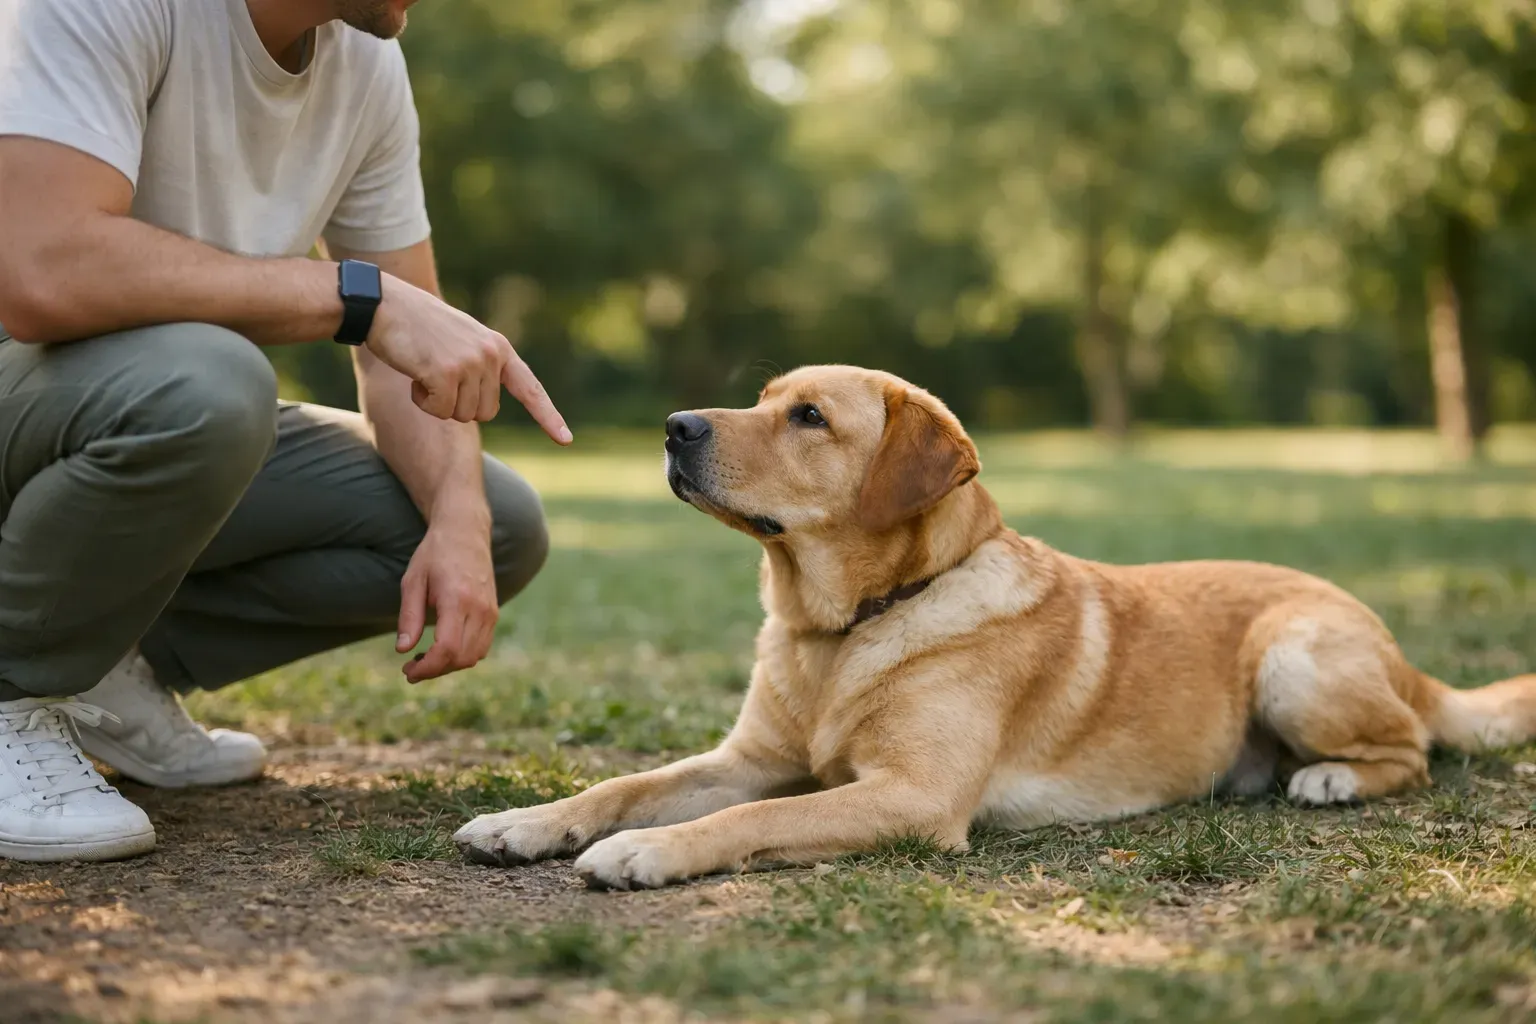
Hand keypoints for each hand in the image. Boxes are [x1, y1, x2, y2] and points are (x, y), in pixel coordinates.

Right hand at [363, 270, 571, 442]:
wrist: (383, 304)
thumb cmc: (417, 326)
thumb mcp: (460, 341)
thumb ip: (480, 367)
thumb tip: (484, 407)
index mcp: (498, 348)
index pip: (530, 388)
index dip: (548, 416)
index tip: (566, 440)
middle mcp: (490, 355)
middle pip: (484, 413)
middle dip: (458, 405)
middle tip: (437, 375)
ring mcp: (470, 363)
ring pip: (462, 416)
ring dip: (438, 403)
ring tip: (425, 369)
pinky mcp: (446, 373)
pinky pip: (439, 411)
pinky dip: (422, 402)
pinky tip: (414, 374)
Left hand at [395, 521, 499, 682]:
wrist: (466, 532)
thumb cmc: (434, 554)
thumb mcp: (412, 581)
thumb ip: (408, 617)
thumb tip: (403, 650)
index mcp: (457, 598)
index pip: (447, 649)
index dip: (427, 668)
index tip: (407, 672)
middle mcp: (480, 608)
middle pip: (461, 658)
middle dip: (435, 670)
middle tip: (411, 669)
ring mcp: (490, 612)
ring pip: (474, 656)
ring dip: (449, 666)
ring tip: (425, 659)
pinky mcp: (493, 613)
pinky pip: (481, 647)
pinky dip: (462, 656)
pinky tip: (443, 649)